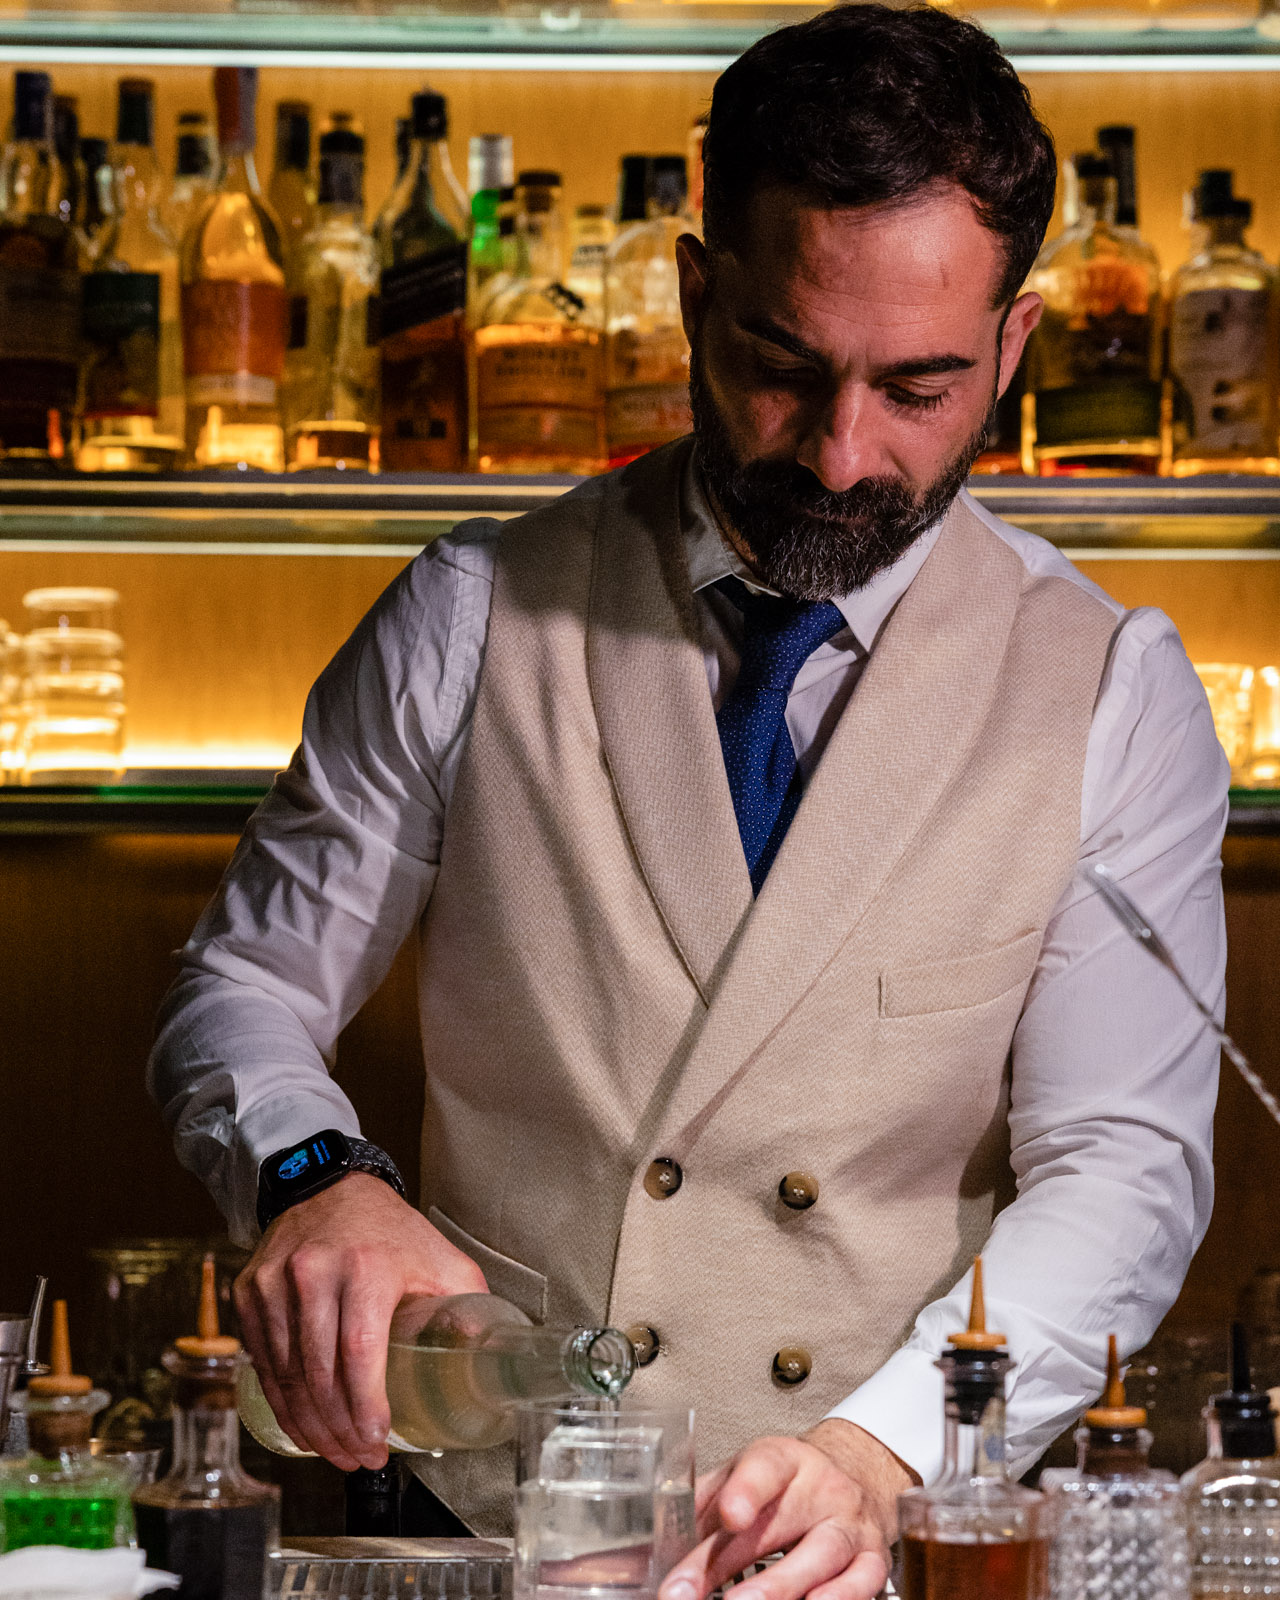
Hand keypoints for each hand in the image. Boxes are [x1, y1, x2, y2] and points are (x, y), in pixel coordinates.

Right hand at [233, 1173, 487, 1470]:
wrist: (330, 1186)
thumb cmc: (391, 1232)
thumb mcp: (440, 1260)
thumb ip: (468, 1307)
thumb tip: (490, 1359)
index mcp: (368, 1266)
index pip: (359, 1350)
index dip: (365, 1407)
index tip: (377, 1443)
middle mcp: (315, 1272)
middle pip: (319, 1372)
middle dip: (338, 1430)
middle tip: (359, 1459)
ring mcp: (275, 1282)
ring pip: (285, 1373)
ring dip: (307, 1424)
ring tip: (334, 1451)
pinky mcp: (249, 1290)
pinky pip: (260, 1360)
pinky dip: (280, 1399)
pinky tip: (301, 1422)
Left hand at [657, 1419, 915, 1599]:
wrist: (856, 1475)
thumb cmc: (787, 1486)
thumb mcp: (742, 1480)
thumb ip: (698, 1511)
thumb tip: (643, 1556)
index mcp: (783, 1461)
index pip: (764, 1468)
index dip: (746, 1490)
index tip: (728, 1515)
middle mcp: (820, 1488)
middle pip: (780, 1523)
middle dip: (732, 1564)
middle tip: (693, 1593)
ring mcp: (850, 1523)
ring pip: (822, 1554)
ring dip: (781, 1587)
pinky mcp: (873, 1557)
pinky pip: (861, 1581)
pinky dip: (839, 1597)